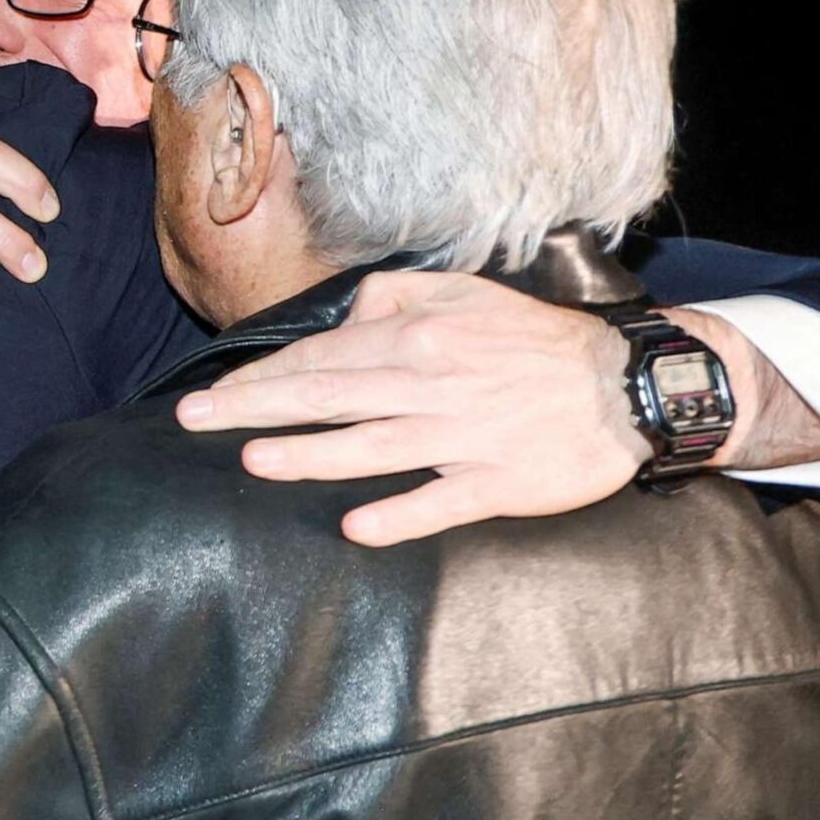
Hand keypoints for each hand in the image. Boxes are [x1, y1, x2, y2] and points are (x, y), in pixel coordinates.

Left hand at [174, 271, 650, 545]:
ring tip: (254, 460)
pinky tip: (358, 526)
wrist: (625, 386)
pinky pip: (439, 502)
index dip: (262, 375)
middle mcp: (432, 385)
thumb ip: (394, 297)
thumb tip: (342, 318)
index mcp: (419, 338)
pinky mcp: (497, 484)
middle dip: (253, 408)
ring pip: (370, 448)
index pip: (322, 357)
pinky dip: (399, 514)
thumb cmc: (534, 341)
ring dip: (308, 455)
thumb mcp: (465, 293)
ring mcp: (463, 438)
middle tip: (193, 420)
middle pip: (327, 398)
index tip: (214, 392)